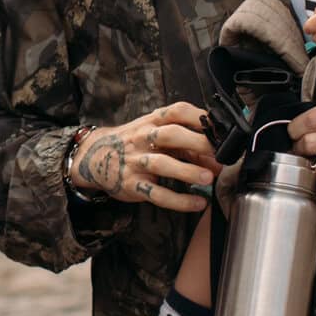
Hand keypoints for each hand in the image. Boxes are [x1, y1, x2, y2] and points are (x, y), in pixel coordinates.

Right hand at [69, 103, 218, 212]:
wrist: (95, 156)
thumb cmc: (135, 143)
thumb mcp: (156, 134)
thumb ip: (187, 144)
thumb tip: (219, 159)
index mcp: (152, 122)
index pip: (176, 112)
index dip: (199, 117)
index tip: (219, 128)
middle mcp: (143, 138)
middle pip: (170, 135)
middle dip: (197, 143)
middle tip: (220, 154)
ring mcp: (136, 162)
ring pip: (161, 164)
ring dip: (187, 171)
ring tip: (207, 179)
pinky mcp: (132, 184)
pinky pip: (156, 194)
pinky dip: (178, 200)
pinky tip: (197, 203)